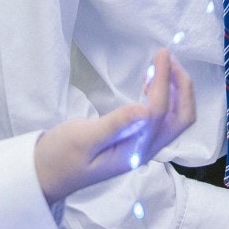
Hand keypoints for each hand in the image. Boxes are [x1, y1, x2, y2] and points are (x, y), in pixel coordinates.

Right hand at [35, 49, 196, 204]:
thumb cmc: (59, 157)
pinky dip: (165, 97)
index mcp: (133, 151)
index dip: (164, 80)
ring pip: (175, 119)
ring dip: (176, 90)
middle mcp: (144, 150)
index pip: (159, 112)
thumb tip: (145, 108)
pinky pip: (161, 119)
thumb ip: (115, 124)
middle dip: (183, 86)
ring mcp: (142, 147)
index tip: (161, 53)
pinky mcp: (136, 141)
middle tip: (168, 58)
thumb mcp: (82, 138)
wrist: (45, 175)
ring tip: (163, 64)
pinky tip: (150, 82)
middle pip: (181, 118)